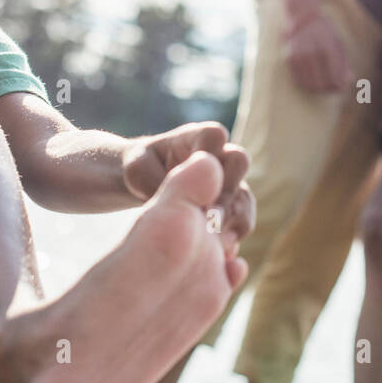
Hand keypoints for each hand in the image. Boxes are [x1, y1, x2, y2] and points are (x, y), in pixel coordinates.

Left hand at [122, 122, 254, 251]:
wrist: (144, 187)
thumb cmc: (141, 169)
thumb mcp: (137, 169)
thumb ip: (154, 178)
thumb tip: (179, 200)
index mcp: (196, 138)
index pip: (215, 136)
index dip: (208, 159)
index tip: (190, 182)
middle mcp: (218, 157)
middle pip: (240, 161)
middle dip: (225, 187)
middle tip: (205, 211)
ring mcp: (226, 182)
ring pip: (245, 194)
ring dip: (232, 214)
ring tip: (213, 234)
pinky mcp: (228, 208)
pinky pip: (243, 219)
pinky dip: (233, 233)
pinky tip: (216, 246)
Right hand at [283, 11, 352, 94]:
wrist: (303, 18)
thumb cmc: (325, 33)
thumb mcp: (338, 44)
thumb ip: (344, 64)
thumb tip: (349, 82)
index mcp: (328, 49)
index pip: (335, 79)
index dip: (339, 87)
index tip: (340, 87)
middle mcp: (312, 52)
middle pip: (322, 85)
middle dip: (328, 89)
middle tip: (331, 87)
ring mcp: (299, 55)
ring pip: (309, 85)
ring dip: (317, 88)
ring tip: (322, 83)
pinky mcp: (289, 57)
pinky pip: (298, 80)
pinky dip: (306, 83)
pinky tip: (311, 79)